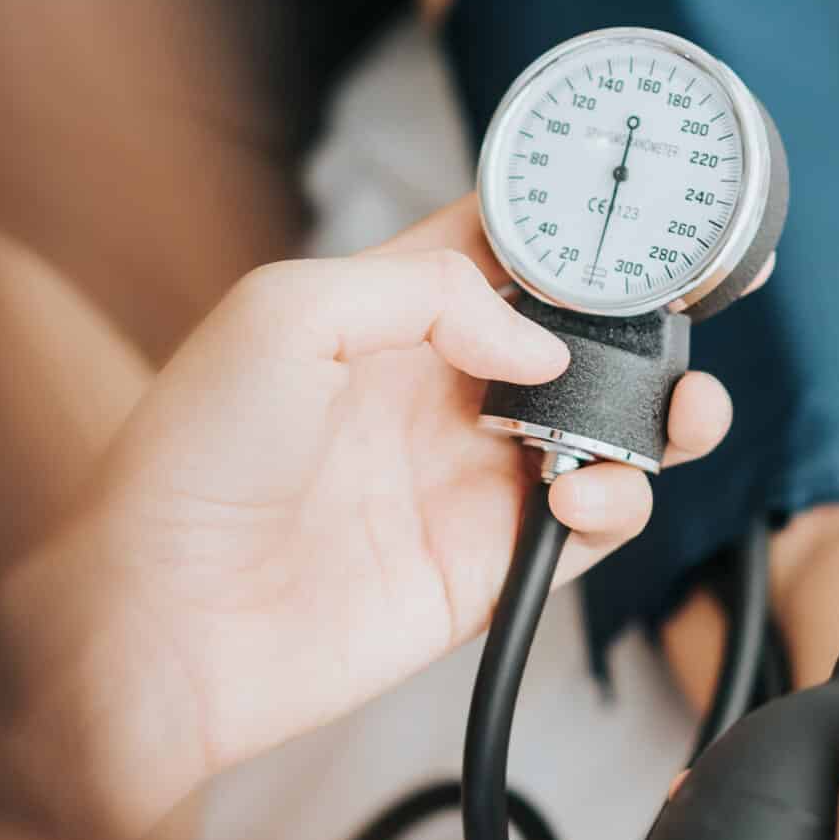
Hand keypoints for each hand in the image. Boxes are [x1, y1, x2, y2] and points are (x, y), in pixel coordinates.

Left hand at [3, 197, 729, 836]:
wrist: (160, 617)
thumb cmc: (186, 463)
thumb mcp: (284, 314)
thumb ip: (425, 292)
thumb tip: (539, 342)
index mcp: (383, 317)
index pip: (501, 253)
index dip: (572, 234)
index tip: (636, 222)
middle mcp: (434, 394)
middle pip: (574, 345)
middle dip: (641, 329)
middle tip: (678, 323)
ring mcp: (461, 483)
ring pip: (601, 436)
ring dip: (655, 419)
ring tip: (671, 416)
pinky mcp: (481, 570)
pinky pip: (584, 533)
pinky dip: (616, 506)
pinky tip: (583, 492)